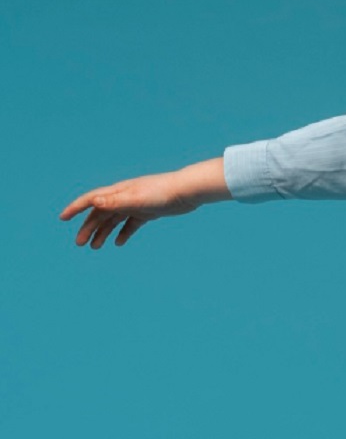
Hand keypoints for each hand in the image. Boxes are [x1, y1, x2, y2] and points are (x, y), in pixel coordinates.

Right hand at [60, 158, 229, 248]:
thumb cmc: (164, 192)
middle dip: (88, 227)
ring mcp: (136, 204)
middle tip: (80, 244)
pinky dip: (124, 232)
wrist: (189, 191)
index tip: (63, 218)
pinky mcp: (149, 211)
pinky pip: (131, 223)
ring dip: (104, 232)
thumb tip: (95, 202)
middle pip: (101, 213)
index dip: (76, 208)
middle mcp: (125, 196)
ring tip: (95, 247)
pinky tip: (119, 243)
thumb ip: (116, 201)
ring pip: (115, 219)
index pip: (91, 199)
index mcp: (119, 191)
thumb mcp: (137, 198)